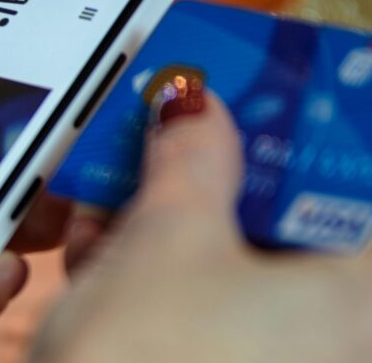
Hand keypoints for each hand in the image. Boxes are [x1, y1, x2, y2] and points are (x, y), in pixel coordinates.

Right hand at [29, 83, 371, 361]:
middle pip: (293, 232)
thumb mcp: (164, 240)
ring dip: (177, 237)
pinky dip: (168, 291)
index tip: (249, 118)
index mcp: (360, 297)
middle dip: (219, 187)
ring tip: (107, 216)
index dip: (301, 142)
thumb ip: (188, 159)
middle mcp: (341, 339)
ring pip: (244, 279)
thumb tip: (192, 109)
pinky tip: (102, 271)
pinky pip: (215, 324)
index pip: (350, 187)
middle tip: (164, 157)